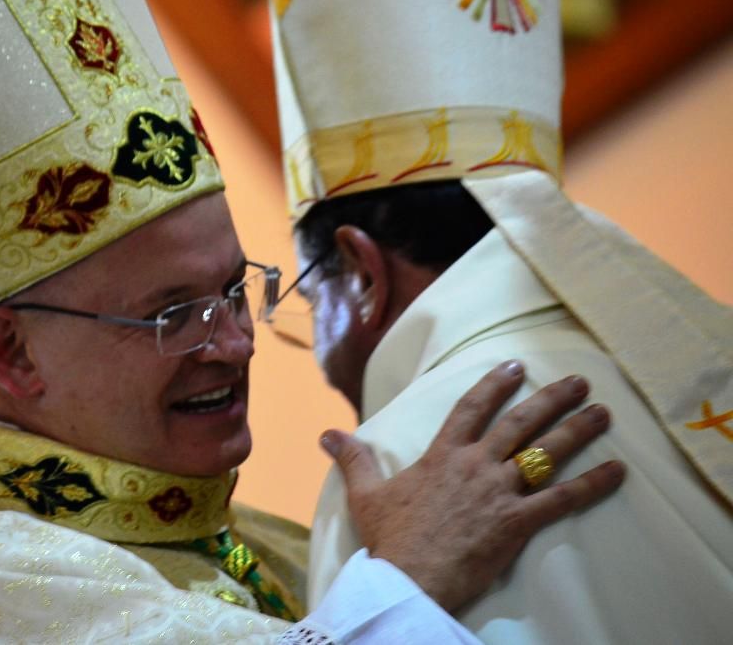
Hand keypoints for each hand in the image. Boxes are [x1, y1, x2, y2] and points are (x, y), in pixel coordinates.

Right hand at [321, 360, 624, 612]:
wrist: (409, 578)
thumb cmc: (389, 538)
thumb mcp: (366, 495)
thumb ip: (353, 459)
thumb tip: (326, 434)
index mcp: (442, 456)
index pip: (471, 409)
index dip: (494, 385)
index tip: (515, 366)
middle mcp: (475, 465)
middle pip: (519, 423)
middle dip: (550, 398)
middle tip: (578, 380)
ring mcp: (499, 492)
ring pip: (545, 453)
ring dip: (577, 430)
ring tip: (603, 412)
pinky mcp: (517, 523)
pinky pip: (562, 499)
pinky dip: (592, 484)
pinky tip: (617, 470)